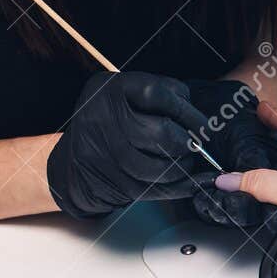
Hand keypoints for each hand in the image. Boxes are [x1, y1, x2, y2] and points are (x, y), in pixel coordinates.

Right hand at [47, 70, 209, 218]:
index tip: (202, 123)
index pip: (157, 93)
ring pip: (161, 166)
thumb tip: (203, 124)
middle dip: (189, 142)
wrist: (73, 163)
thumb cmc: (112, 126)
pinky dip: (179, 187)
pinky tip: (188, 181)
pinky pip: (155, 188)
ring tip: (188, 162)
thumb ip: (159, 100)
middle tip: (197, 145)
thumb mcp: (125, 98)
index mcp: (108, 89)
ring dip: (185, 167)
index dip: (187, 110)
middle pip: (162, 132)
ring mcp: (104, 152)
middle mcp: (101, 117)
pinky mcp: (112, 181)